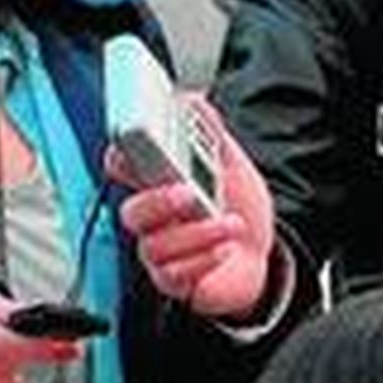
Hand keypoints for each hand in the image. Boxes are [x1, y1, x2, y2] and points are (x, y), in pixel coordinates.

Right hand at [115, 98, 274, 320]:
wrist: (262, 254)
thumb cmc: (237, 209)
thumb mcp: (232, 164)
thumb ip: (212, 134)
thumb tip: (194, 101)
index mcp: (160, 182)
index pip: (122, 168)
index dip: (120, 158)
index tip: (132, 149)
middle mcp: (154, 218)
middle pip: (132, 212)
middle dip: (158, 201)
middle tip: (187, 192)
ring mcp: (161, 250)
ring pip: (154, 246)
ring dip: (196, 233)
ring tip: (229, 223)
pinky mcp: (174, 280)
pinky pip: (173, 275)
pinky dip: (203, 260)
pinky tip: (225, 248)